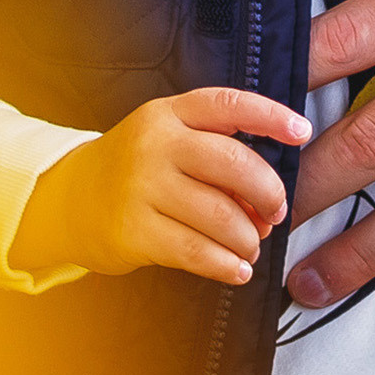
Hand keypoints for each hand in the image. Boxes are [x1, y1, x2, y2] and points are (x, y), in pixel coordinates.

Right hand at [11, 88, 311, 286]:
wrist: (72, 198)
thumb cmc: (138, 170)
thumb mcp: (169, 140)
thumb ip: (216, 156)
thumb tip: (269, 201)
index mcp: (169, 113)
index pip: (229, 104)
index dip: (271, 116)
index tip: (302, 133)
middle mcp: (155, 143)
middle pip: (233, 163)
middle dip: (268, 193)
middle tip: (275, 213)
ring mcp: (141, 186)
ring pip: (220, 215)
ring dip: (248, 238)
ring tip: (250, 245)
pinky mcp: (133, 230)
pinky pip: (197, 252)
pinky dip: (228, 265)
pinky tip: (237, 269)